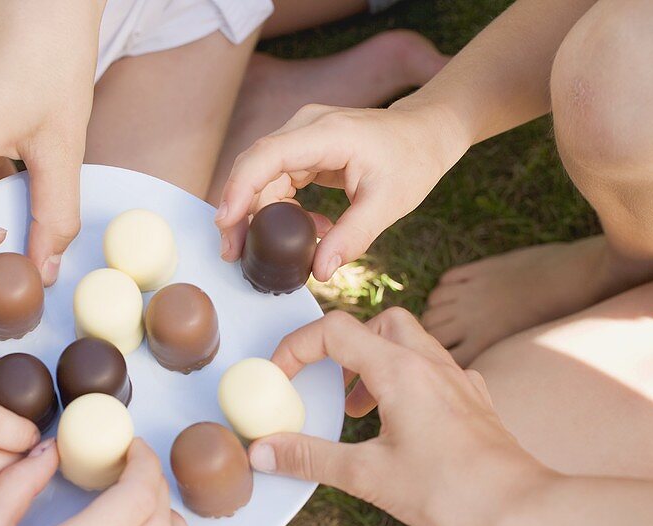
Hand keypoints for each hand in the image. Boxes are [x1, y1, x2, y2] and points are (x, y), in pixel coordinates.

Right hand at [215, 101, 469, 281]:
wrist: (425, 134)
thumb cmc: (412, 160)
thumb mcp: (389, 203)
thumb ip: (353, 237)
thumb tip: (320, 271)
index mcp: (327, 133)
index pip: (268, 155)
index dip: (241, 188)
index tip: (227, 222)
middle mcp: (306, 127)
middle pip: (255, 166)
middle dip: (239, 210)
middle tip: (233, 252)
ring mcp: (302, 136)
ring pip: (261, 175)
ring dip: (257, 214)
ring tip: (269, 251)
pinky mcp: (303, 150)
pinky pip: (276, 179)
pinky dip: (280, 209)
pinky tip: (307, 229)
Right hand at [246, 309, 552, 525]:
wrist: (523, 511)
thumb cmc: (452, 492)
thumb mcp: (367, 477)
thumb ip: (311, 457)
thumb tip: (263, 450)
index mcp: (400, 371)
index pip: (334, 331)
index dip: (297, 348)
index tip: (281, 379)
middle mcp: (431, 364)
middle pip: (379, 322)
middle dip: (344, 344)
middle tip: (326, 382)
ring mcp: (457, 379)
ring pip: (409, 343)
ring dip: (374, 363)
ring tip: (357, 409)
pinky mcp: (473, 400)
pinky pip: (433, 371)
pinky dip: (405, 383)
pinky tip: (400, 423)